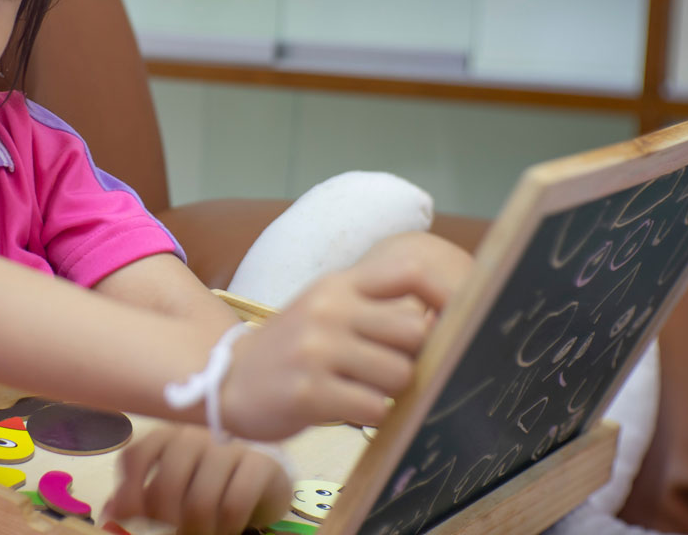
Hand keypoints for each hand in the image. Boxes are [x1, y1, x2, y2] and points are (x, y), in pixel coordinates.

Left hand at [103, 424, 289, 534]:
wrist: (265, 474)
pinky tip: (225, 529)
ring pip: (199, 501)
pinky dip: (226, 528)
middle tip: (176, 533)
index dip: (128, 493)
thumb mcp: (173, 484)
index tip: (131, 519)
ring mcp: (230, 446)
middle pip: (166, 484)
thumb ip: (141, 496)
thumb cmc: (209, 478)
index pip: (136, 457)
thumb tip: (110, 511)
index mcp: (168, 434)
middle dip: (166, 522)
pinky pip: (234, 505)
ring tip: (201, 533)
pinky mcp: (260, 463)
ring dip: (197, 531)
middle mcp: (196, 433)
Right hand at [220, 231, 470, 440]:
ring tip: (365, 389)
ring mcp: (316, 350)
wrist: (228, 381)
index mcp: (338, 284)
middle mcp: (329, 309)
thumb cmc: (292, 348)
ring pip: (399, 374)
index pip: (409, 272)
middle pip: (415, 331)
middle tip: (392, 368)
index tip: (458, 319)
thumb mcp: (328, 309)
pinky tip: (349, 407)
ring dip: (392, 391)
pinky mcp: (309, 392)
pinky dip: (372, 414)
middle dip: (414, 357)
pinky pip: (374, 408)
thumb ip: (376, 306)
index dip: (445, 294)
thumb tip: (443, 318)